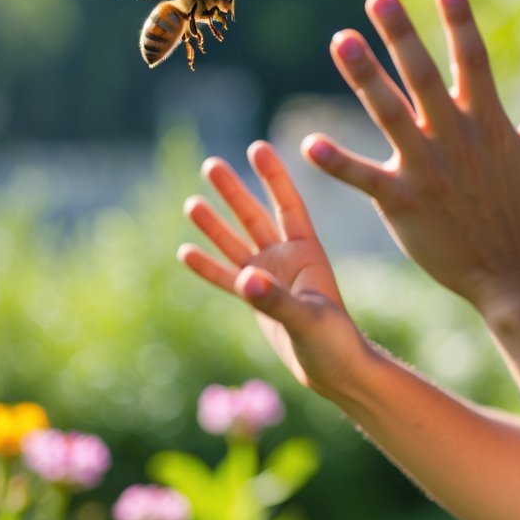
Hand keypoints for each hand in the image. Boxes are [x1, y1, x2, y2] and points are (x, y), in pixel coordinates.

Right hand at [178, 140, 373, 398]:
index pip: (288, 205)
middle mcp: (287, 259)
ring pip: (237, 244)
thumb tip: (244, 280)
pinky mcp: (257, 301)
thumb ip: (275, 300)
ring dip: (215, 224)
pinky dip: (207, 266)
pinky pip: (226, 278)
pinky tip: (185, 250)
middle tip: (211, 163)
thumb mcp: (308, 320)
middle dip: (234, 191)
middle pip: (255, 217)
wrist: (335, 371)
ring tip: (191, 201)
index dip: (273, 177)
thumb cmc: (334, 343)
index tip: (256, 147)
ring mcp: (270, 278)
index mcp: (307, 252)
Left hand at [302, 0, 519, 310]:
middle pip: (425, 77)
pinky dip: (338, 162)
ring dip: (365, 77)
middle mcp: (456, 139)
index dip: (460, 23)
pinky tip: (308, 143)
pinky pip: (364, 178)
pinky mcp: (403, 203)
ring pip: (390, 115)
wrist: (510, 271)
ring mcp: (428, 170)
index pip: (474, 61)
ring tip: (341, 40)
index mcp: (489, 122)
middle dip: (402, 36)